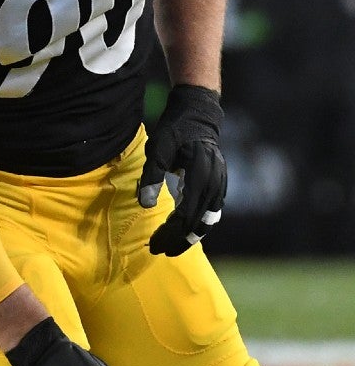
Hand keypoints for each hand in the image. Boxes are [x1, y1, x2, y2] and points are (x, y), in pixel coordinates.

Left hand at [137, 84, 226, 255]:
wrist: (198, 115)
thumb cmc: (175, 130)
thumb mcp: (157, 149)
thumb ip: (151, 177)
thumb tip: (144, 205)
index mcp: (201, 176)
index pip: (185, 215)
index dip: (170, 233)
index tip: (154, 245)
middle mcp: (215, 184)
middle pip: (197, 222)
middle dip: (177, 239)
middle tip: (158, 251)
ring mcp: (221, 185)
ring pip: (208, 221)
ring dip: (189, 236)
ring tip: (171, 248)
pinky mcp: (220, 185)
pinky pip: (212, 212)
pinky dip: (199, 225)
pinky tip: (185, 232)